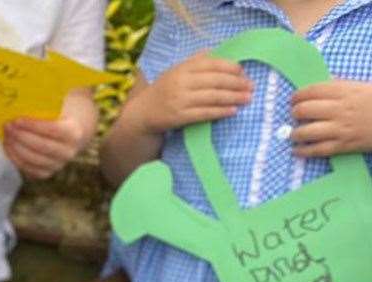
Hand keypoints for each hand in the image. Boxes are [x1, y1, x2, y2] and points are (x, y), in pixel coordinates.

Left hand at [4, 114, 90, 179]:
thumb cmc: (58, 118)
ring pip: (32, 158)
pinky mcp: (45, 173)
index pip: (53, 130)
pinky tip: (7, 145)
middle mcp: (68, 152)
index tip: (17, 119)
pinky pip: (27, 168)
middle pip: (41, 146)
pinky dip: (14, 157)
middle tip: (7, 125)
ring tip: (6, 134)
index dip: (34, 125)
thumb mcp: (58, 110)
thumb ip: (45, 107)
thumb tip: (21, 100)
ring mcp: (57, 165)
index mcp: (74, 134)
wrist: (69, 136)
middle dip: (21, 136)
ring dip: (15, 146)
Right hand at [128, 51, 251, 134]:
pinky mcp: (179, 116)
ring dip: (233, 98)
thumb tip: (216, 52)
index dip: (231, 67)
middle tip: (251, 87)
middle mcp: (181, 83)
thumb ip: (194, 61)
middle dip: (237, 84)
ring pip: (213, 97)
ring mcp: (179, 100)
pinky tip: (232, 111)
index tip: (243, 72)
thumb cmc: (163, 90)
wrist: (142, 114)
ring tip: (247, 99)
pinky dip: (220, 112)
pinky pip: (204, 113)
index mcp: (182, 68)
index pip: (212, 64)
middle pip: (216, 81)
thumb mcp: (175, 71)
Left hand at [291, 80, 371, 157]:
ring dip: (295, 133)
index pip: (311, 91)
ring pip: (306, 132)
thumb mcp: (362, 87)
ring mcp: (340, 128)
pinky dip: (304, 151)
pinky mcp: (344, 145)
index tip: (294, 99)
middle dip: (295, 113)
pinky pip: (318, 150)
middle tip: (296, 115)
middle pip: (304, 110)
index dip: (298, 96)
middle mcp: (339, 109)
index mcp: (344, 91)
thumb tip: (324, 83)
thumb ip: (341, 85)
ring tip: (295, 134)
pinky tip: (297, 150)